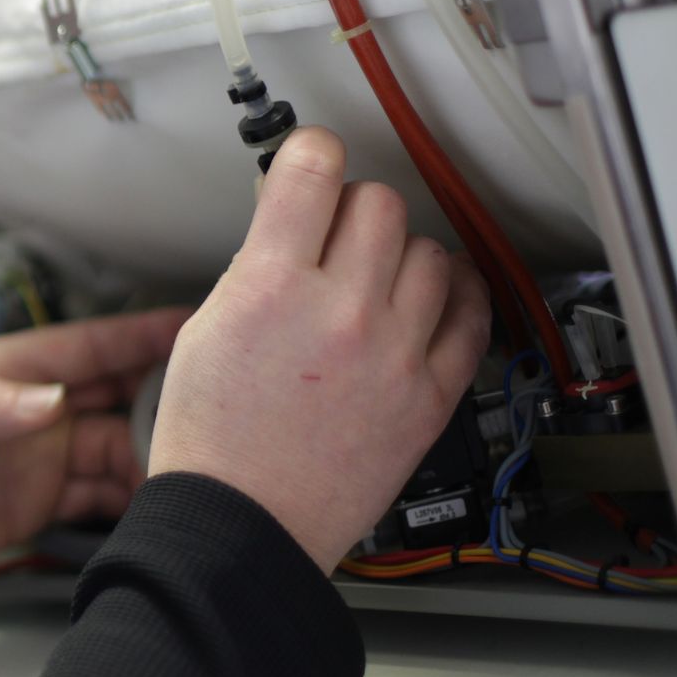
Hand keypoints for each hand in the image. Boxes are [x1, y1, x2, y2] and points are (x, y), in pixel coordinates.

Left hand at [0, 309, 190, 592]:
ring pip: (120, 447)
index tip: (199, 324)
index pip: (89, 344)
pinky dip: (135, 498)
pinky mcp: (38, 504)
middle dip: (171, 396)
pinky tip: (162, 503)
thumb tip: (51, 398)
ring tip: (203, 464)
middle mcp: (32, 410)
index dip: (143, 334)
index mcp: (5, 372)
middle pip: (120, 394)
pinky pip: (101, 495)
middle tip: (223, 406)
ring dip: (158, 454)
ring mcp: (40, 457)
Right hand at [147, 127, 491, 571]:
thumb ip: (252, 265)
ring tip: (378, 276)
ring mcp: (393, 353)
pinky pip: (471, 316)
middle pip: (378, 202)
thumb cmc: (212, 442)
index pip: (312, 169)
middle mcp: (340, 311)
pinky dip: (459, 294)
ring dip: (401, 253)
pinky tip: (439, 294)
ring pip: (429, 252)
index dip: (311, 151)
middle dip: (352, 207)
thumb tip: (289, 215)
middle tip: (335, 232)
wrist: (243, 525)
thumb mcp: (204, 329)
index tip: (312, 159)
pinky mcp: (429, 396)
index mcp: (269, 288)